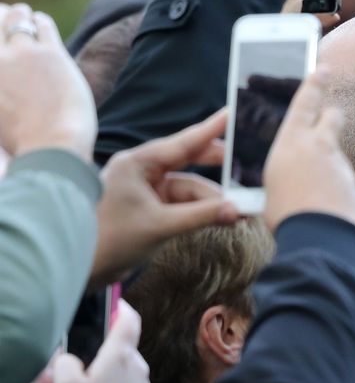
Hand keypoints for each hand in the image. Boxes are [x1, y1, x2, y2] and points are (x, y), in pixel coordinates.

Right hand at [0, 4, 94, 158]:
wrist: (49, 147)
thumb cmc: (21, 142)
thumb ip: (1, 90)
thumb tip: (7, 83)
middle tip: (4, 16)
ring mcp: (21, 54)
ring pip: (17, 18)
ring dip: (20, 15)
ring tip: (24, 16)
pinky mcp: (50, 53)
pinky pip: (42, 25)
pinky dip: (40, 21)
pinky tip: (41, 23)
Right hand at [50, 301, 150, 382]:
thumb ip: (65, 364)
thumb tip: (72, 361)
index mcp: (121, 355)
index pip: (128, 320)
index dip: (122, 307)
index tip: (116, 301)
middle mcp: (137, 366)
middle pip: (121, 346)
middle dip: (103, 350)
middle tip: (82, 365)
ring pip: (120, 368)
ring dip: (105, 373)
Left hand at [91, 110, 240, 286]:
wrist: (80, 268)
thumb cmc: (110, 240)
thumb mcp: (160, 226)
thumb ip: (202, 216)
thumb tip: (239, 210)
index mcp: (136, 164)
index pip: (181, 143)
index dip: (210, 129)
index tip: (232, 114)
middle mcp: (142, 172)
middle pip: (188, 161)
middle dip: (217, 167)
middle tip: (246, 165)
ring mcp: (146, 191)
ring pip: (190, 187)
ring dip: (212, 200)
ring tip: (238, 211)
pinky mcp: (150, 209)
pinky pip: (184, 204)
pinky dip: (202, 211)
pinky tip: (221, 217)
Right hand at [261, 70, 354, 229]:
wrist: (319, 237)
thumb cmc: (284, 211)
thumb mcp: (269, 185)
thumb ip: (287, 171)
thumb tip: (295, 177)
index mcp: (292, 141)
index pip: (306, 102)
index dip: (315, 84)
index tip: (324, 69)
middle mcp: (321, 146)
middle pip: (333, 117)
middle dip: (331, 117)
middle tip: (327, 122)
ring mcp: (342, 165)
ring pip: (337, 156)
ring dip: (329, 168)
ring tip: (314, 191)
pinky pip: (344, 185)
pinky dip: (336, 194)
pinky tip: (326, 211)